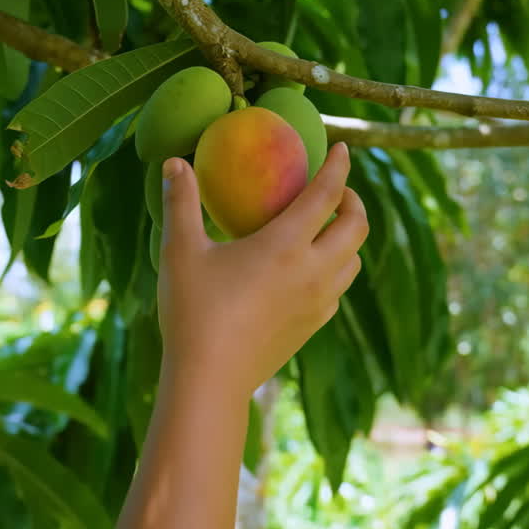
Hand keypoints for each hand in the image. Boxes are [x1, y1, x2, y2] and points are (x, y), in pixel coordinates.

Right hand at [156, 142, 368, 400]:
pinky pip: (338, 290)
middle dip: (354, 202)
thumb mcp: (180, 252)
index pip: (327, 194)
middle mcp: (313, 270)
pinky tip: (309, 272)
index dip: (339, 167)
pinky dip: (335, 271)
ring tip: (326, 229)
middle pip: (356, 227)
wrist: (210, 380)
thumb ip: (180, 203)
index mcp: (287, 244)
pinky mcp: (313, 327)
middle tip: (336, 191)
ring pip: (354, 261)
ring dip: (348, 238)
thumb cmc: (193, 311)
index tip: (344, 149)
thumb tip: (172, 162)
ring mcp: (318, 302)